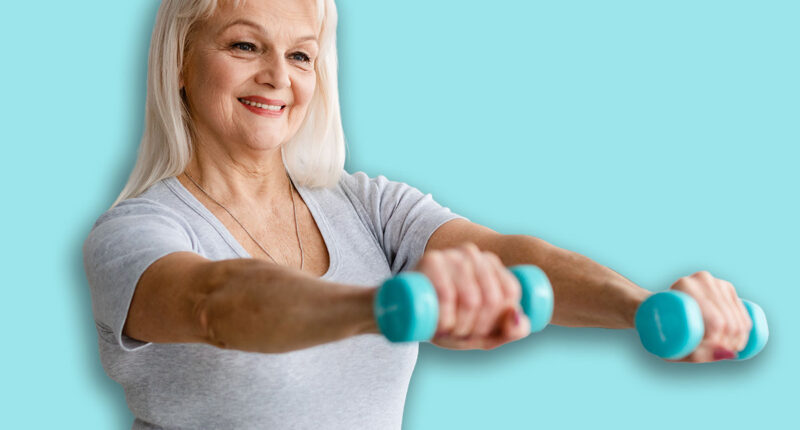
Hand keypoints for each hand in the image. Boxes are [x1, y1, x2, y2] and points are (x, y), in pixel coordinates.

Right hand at [412, 242, 530, 349]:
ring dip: (460, 326)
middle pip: (492, 299)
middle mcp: (474, 254)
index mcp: (490, 264)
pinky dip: (446, 319)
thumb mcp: (479, 330)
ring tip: (447, 330)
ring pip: (471, 299)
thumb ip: (509, 330)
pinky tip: (440, 326)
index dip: (497, 321)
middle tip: (459, 333)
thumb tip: (519, 320)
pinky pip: (447, 294)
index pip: (510, 293)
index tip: (479, 331)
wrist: (400, 307)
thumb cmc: (444, 318)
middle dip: (478, 328)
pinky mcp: (431, 259)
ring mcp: (452, 254)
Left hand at [664, 271, 752, 362]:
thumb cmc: (660, 327)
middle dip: (728, 343)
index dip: (717, 343)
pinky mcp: (727, 288)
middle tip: (717, 351)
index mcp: (685, 286)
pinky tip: (738, 341)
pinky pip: (744, 314)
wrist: (658, 306)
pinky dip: (744, 331)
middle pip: (728, 321)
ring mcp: (717, 282)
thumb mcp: (668, 345)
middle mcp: (702, 279)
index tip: (708, 351)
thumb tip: (729, 355)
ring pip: (738, 319)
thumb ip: (696, 355)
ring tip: (725, 348)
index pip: (714, 322)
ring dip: (738, 340)